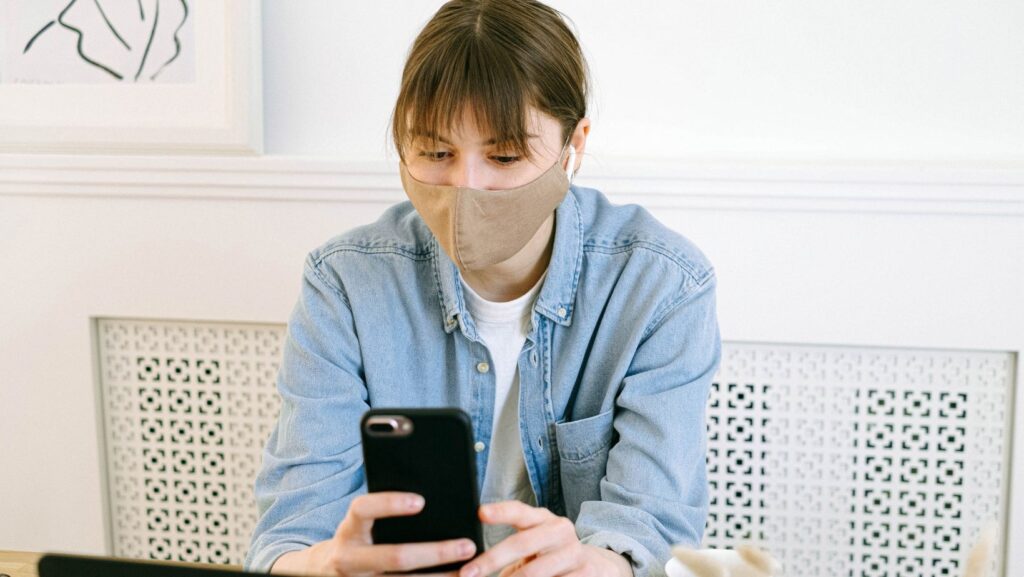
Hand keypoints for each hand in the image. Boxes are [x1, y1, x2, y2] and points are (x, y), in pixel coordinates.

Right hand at [270, 492, 476, 575]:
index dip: (389, 504)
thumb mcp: (361, 521)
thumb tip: (428, 493)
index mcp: (349, 529)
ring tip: (470, 569)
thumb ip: (383, 509)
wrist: (324, 571)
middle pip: (395, 556)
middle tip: (467, 545)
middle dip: (435, 552)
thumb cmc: (357, 536)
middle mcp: (350, 558)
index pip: (363, 509)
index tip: (420, 501)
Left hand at [459, 501, 631, 576]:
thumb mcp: (534, 544)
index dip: (500, 511)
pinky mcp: (586, 573)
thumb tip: (474, 563)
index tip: (480, 513)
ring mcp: (574, 552)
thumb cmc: (551, 556)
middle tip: (468, 573)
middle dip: (491, 559)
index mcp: (543, 519)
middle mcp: (559, 530)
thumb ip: (511, 547)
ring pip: (537, 570)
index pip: (519, 511)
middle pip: (522, 543)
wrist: (597, 568)